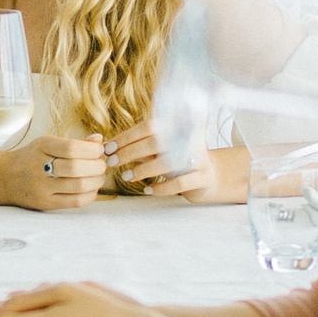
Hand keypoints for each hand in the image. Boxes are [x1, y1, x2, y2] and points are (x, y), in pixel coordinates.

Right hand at [0, 134, 110, 211]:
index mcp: (41, 147)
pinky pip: (75, 201)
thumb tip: (99, 141)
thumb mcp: (47, 144)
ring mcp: (42, 188)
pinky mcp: (45, 203)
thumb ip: (74, 142)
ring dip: (97, 181)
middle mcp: (39, 167)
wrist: (4, 178)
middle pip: (77, 167)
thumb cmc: (31, 158)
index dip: (92, 149)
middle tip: (101, 165)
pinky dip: (90, 194)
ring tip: (99, 176)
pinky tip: (92, 189)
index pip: (72, 148)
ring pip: (79, 185)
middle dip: (97, 166)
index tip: (99, 150)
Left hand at [106, 123, 240, 202]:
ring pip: (166, 163)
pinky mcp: (202, 177)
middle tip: (112, 162)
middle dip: (129, 153)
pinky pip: (179, 183)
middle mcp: (189, 139)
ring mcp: (197, 158)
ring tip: (126, 176)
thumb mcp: (163, 149)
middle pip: (155, 143)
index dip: (127, 136)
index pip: (148, 126)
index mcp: (177, 127)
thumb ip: (142, 145)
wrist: (208, 176)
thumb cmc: (177, 160)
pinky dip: (161, 188)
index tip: (110, 147)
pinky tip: (148, 190)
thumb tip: (110, 146)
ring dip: (141, 170)